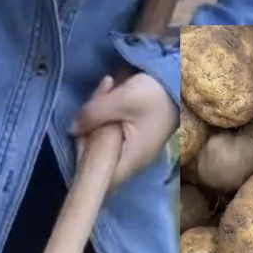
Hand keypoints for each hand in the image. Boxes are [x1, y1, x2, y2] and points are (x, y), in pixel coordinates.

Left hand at [70, 71, 177, 187]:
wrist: (181, 77)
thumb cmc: (154, 94)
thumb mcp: (120, 100)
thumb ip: (92, 115)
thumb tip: (72, 129)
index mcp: (131, 158)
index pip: (100, 175)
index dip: (83, 157)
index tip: (79, 132)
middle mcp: (133, 156)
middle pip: (99, 151)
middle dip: (91, 124)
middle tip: (98, 97)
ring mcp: (135, 143)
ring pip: (104, 134)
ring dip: (100, 110)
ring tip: (109, 84)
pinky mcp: (136, 129)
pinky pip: (114, 125)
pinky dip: (109, 108)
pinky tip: (113, 86)